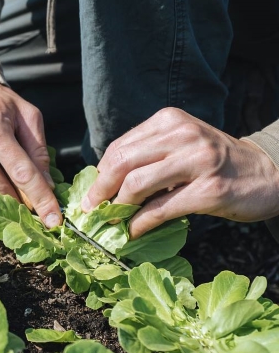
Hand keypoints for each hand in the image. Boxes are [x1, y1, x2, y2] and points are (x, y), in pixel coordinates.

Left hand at [81, 107, 278, 236]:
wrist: (268, 172)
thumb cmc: (215, 162)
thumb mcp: (181, 145)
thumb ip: (148, 157)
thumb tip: (104, 185)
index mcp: (169, 121)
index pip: (119, 147)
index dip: (100, 174)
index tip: (91, 194)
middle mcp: (182, 135)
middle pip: (121, 162)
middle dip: (100, 190)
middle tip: (91, 210)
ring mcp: (197, 161)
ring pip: (136, 184)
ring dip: (117, 208)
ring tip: (111, 222)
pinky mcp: (209, 190)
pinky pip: (161, 209)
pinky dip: (140, 223)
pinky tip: (133, 231)